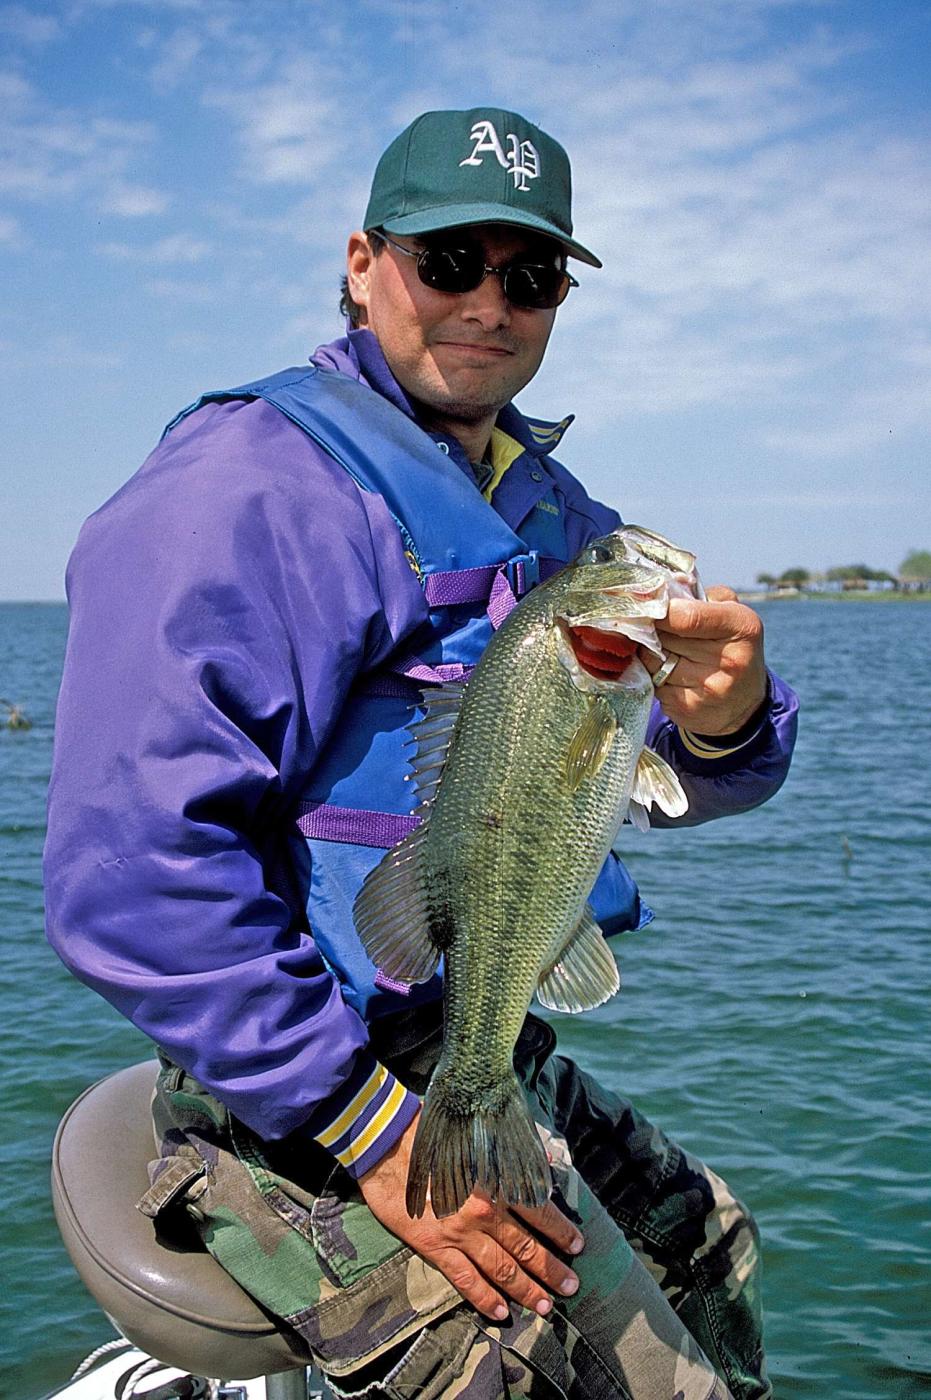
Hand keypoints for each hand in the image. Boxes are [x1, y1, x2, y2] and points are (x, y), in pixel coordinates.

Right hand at [358, 1111, 583, 1320]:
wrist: (387, 1146)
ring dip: (526, 1290)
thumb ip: (510, 1155)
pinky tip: (501, 1313)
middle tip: (571, 1288)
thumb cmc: (434, 1136)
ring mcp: (460, 1234)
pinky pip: (466, 1281)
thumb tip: (542, 1162)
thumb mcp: (477, 1139)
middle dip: (552, 1270)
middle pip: (526, 1248)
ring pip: (502, 1270)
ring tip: (546, 1306)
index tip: (578, 1246)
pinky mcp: (435, 1248)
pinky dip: (485, 1299)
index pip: (540, 1212)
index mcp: (497, 1183)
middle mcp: (484, 1213)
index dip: (562, 1231)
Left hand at [640, 585, 767, 734]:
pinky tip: (666, 673)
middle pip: (665, 637)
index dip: (660, 610)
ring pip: (653, 660)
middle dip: (652, 630)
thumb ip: (699, 595)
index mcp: (742, 627)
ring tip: (662, 649)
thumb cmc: (731, 647)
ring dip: (649, 653)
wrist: (743, 704)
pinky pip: (652, 683)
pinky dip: (651, 675)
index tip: (648, 605)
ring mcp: (708, 688)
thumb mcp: (730, 612)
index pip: (686, 616)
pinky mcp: (687, 709)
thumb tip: (658, 589)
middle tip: (650, 626)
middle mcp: (730, 660)